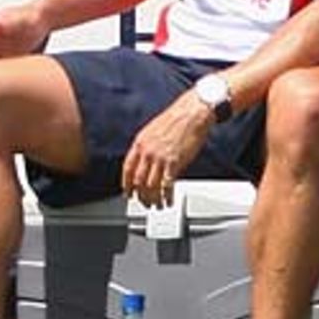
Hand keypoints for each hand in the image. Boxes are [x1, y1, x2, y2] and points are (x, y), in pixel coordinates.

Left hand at [120, 91, 212, 207]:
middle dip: (140, 196)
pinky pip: (167, 186)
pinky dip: (166, 197)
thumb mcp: (153, 131)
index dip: (126, 184)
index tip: (128, 193)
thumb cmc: (175, 120)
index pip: (127, 168)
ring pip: (151, 186)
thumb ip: (147, 148)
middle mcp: (147, 151)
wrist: (191, 113)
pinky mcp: (174, 162)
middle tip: (144, 203)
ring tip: (157, 205)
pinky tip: (168, 201)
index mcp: (140, 142)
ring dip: (153, 199)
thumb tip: (146, 164)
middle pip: (138, 181)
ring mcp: (160, 157)